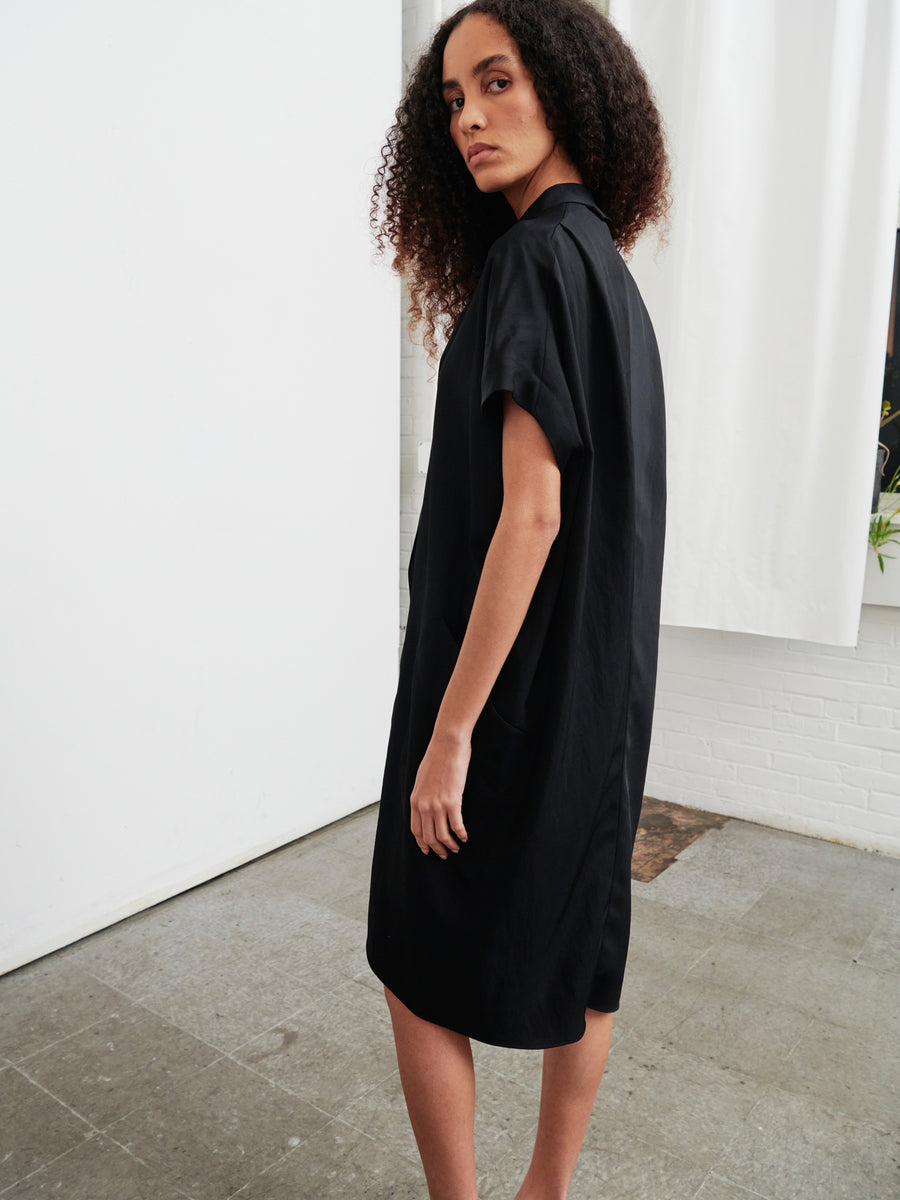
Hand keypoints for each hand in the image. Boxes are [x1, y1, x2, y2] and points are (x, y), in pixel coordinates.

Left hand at [410, 730, 470, 858]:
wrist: (446, 744)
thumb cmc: (436, 758)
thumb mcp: (422, 778)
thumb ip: (423, 795)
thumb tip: (427, 806)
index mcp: (415, 800)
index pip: (416, 830)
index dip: (423, 843)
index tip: (428, 850)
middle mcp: (424, 805)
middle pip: (429, 836)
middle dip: (437, 849)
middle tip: (444, 854)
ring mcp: (437, 804)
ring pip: (442, 835)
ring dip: (450, 845)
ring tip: (456, 848)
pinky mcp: (453, 801)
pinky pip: (456, 825)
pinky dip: (461, 834)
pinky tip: (465, 837)